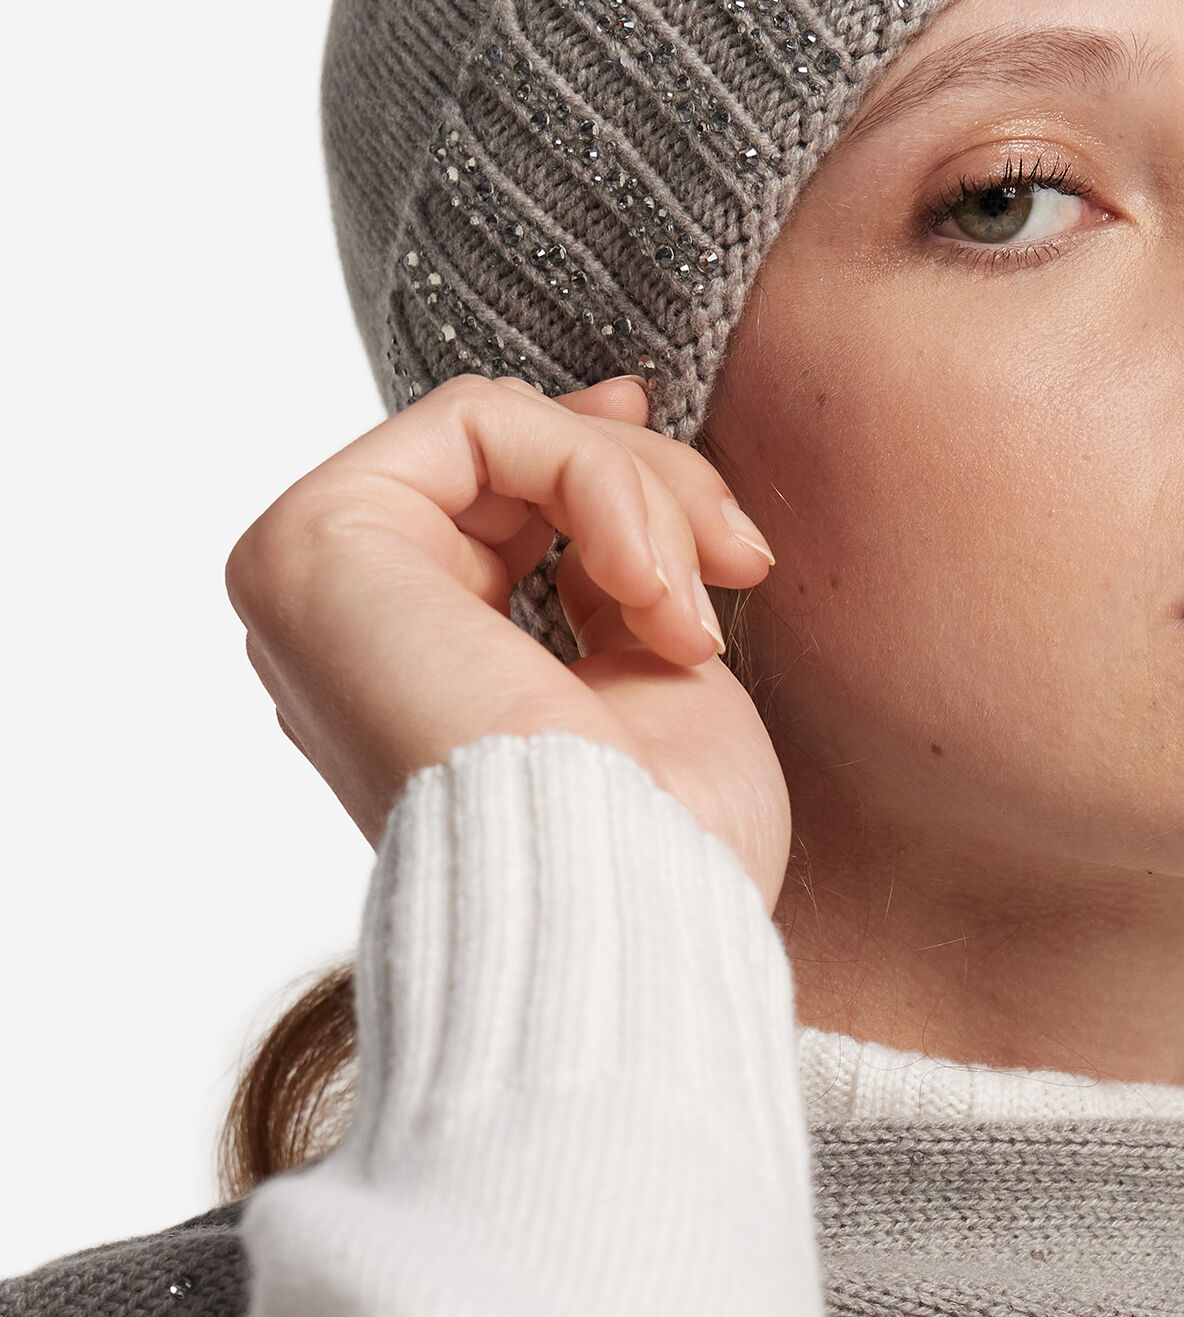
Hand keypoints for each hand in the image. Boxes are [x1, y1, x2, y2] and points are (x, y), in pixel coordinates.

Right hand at [227, 376, 789, 906]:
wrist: (633, 914)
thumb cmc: (664, 837)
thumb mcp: (643, 660)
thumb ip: (603, 548)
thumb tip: (613, 402)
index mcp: (406, 661)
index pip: (499, 499)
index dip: (614, 474)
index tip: (720, 524)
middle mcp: (340, 625)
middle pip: (508, 457)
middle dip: (651, 489)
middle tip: (740, 570)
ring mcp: (310, 583)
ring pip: (502, 428)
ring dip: (639, 498)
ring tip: (689, 621)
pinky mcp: (313, 544)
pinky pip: (479, 421)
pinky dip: (597, 483)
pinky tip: (646, 597)